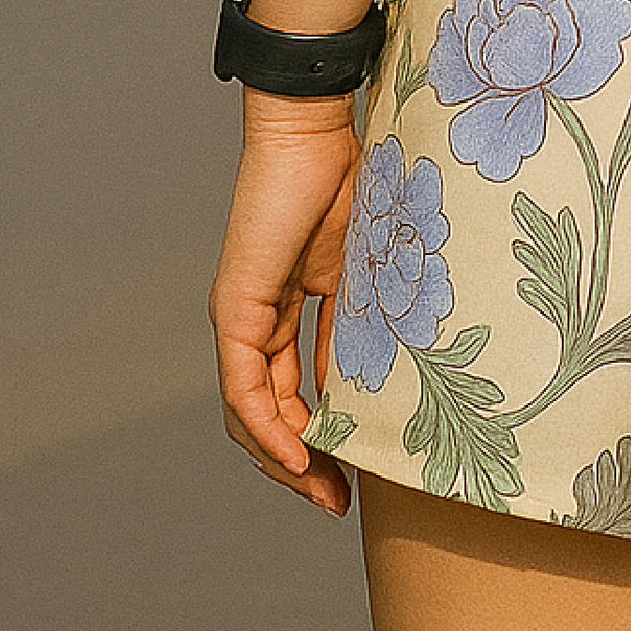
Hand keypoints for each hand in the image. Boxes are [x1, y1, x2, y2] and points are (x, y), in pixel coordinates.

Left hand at [209, 98, 360, 514]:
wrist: (315, 127)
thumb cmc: (351, 176)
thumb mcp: (368, 265)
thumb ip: (366, 314)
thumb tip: (396, 370)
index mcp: (284, 307)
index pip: (290, 392)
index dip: (317, 440)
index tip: (354, 475)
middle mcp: (253, 319)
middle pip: (264, 415)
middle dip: (301, 465)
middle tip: (338, 502)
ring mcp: (239, 315)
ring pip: (248, 413)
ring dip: (283, 460)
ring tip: (322, 491)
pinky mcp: (235, 307)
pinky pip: (244, 387)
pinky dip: (269, 427)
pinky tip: (299, 454)